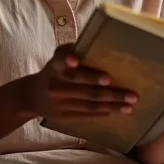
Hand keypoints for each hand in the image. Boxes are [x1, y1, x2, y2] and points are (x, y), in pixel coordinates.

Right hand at [23, 45, 137, 121]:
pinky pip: (86, 115)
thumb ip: (75, 51)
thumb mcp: (58, 58)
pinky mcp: (62, 116)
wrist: (31, 96)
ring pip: (90, 105)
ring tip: (130, 104)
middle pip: (85, 89)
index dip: (67, 59)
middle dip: (110, 92)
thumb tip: (104, 46)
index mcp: (54, 66)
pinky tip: (118, 111)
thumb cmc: (54, 71)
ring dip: (112, 105)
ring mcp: (58, 103)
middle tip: (131, 94)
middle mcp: (55, 85)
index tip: (75, 60)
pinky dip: (103, 113)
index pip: (60, 60)